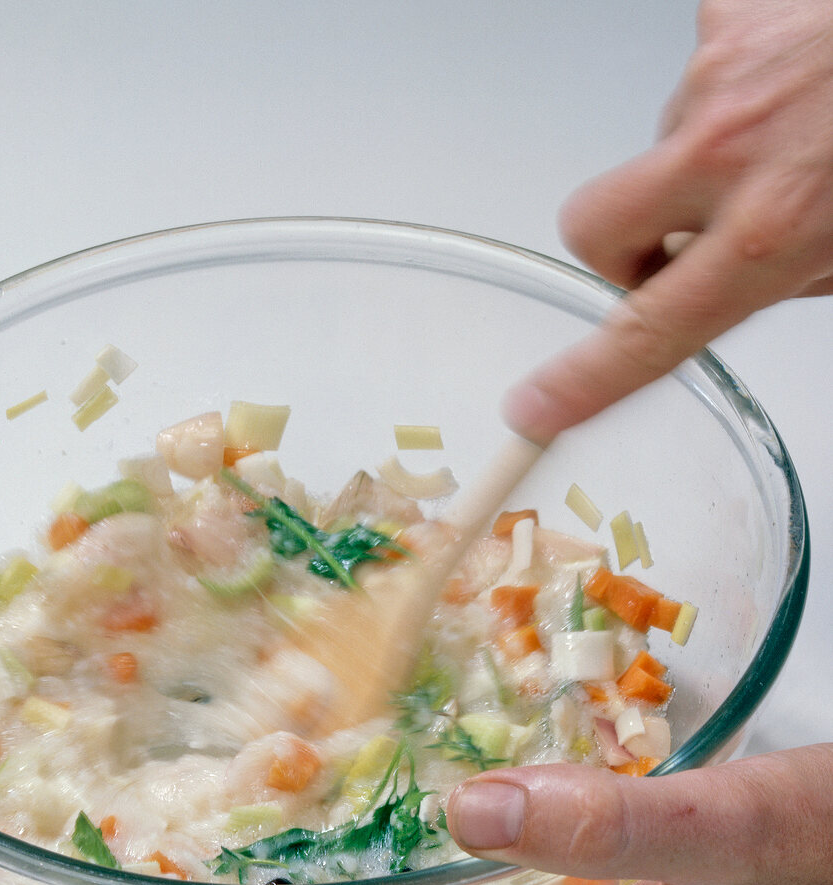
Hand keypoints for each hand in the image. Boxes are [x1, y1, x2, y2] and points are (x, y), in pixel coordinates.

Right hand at [504, 0, 832, 441]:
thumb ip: (783, 273)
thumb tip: (739, 279)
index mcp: (774, 228)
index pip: (647, 331)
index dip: (583, 378)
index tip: (536, 405)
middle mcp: (730, 151)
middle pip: (594, 228)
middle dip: (620, 247)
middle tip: (673, 244)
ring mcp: (719, 77)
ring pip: (660, 148)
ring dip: (708, 157)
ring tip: (789, 135)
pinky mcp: (727, 14)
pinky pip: (702, 75)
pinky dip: (736, 88)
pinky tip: (789, 84)